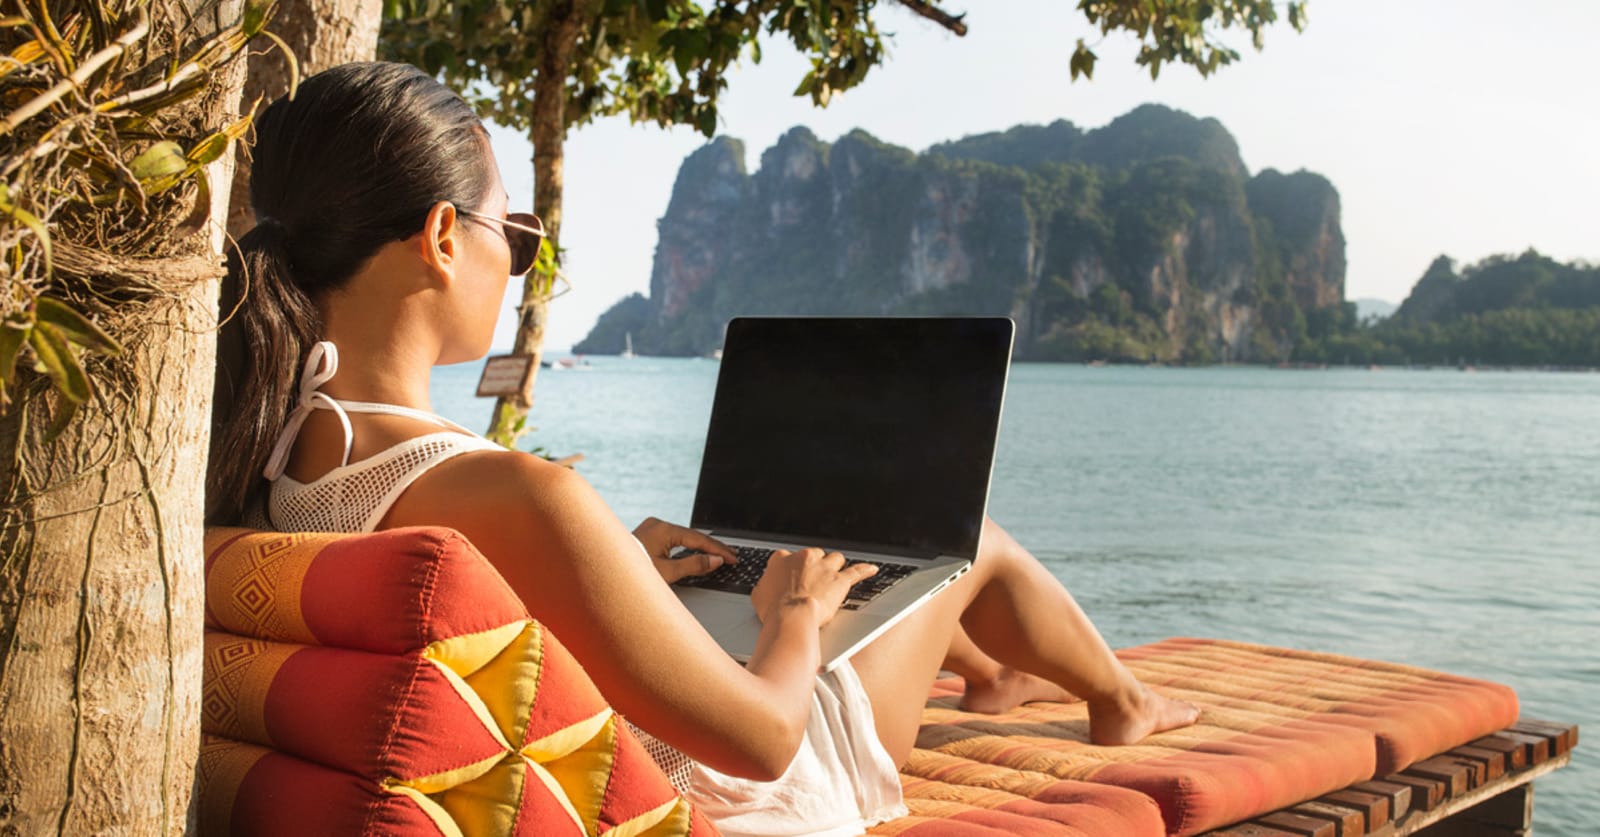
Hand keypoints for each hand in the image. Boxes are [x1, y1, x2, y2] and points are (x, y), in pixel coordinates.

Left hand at [632, 517, 736, 583]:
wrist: (606, 574)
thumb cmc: (633, 574)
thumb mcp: (667, 573)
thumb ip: (694, 565)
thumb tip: (715, 561)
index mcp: (663, 530)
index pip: (698, 539)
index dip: (718, 550)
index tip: (732, 558)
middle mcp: (657, 525)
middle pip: (692, 536)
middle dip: (712, 547)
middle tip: (731, 556)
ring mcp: (651, 529)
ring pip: (683, 537)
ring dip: (700, 547)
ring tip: (718, 555)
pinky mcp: (648, 535)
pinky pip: (673, 540)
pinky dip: (686, 547)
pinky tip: (697, 551)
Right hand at [750, 548, 877, 626]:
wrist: (792, 617)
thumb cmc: (773, 610)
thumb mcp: (759, 596)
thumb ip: (765, 585)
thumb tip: (766, 586)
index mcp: (782, 559)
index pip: (788, 558)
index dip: (793, 569)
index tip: (793, 577)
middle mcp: (804, 558)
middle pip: (814, 555)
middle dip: (815, 567)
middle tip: (814, 582)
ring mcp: (823, 567)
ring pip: (834, 559)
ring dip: (835, 567)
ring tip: (836, 576)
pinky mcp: (839, 579)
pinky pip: (857, 571)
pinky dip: (865, 570)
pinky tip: (872, 569)